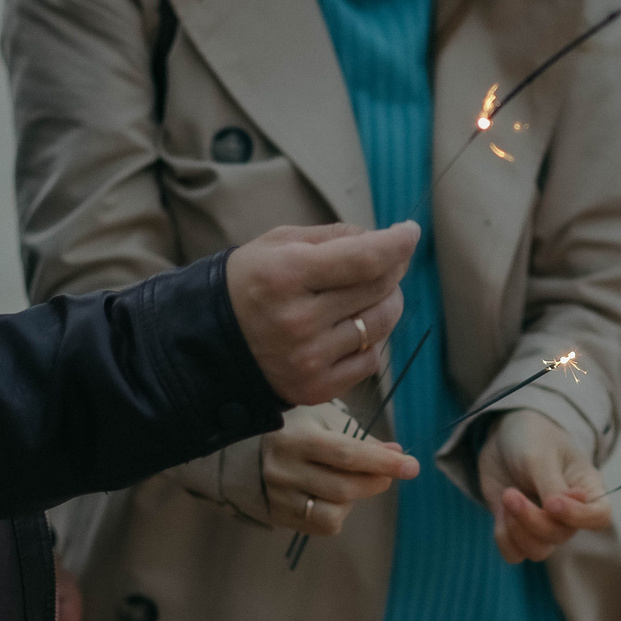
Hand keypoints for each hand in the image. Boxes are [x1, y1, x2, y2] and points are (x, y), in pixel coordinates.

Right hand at [225, 222, 418, 407]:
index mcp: (287, 275)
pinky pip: (371, 359)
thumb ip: (335, 237)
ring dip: (388, 302)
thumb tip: (388, 240)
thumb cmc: (252, 282)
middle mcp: (298, 320)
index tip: (409, 232)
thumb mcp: (280, 244)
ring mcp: (308, 358)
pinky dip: (371, 339)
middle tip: (386, 261)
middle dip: (393, 268)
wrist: (211, 342)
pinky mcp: (316, 387)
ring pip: (382, 323)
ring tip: (370, 293)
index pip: (366, 258)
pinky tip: (351, 327)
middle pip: (379, 288)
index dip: (398, 243)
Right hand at [260, 402, 418, 535]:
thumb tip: (397, 453)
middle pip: (343, 488)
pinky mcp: (279, 516)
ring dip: (355, 500)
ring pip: (333, 513)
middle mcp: (284, 470)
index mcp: (297, 439)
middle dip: (376, 482)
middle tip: (388, 474)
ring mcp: (279, 497)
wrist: (248, 450)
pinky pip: (322, 526)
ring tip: (354, 484)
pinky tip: (335, 497)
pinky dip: (339, 514)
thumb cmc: (298, 428)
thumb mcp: (325, 419)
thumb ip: (360, 437)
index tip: (411, 466)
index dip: (382, 462)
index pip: (346, 454)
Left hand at [476, 409, 612, 563]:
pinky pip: (515, 553)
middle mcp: (569, 512)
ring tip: (506, 498)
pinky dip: (504, 538)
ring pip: (539, 551)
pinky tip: (500, 513)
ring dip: (518, 531)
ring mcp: (543, 522)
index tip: (552, 503)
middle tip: (510, 494)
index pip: (599, 517)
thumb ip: (552, 487)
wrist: (504, 435)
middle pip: (561, 535)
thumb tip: (557, 513)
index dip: (578, 517)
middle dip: (533, 520)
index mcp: (586, 488)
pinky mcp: (518, 528)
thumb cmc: (534, 438)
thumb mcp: (542, 456)